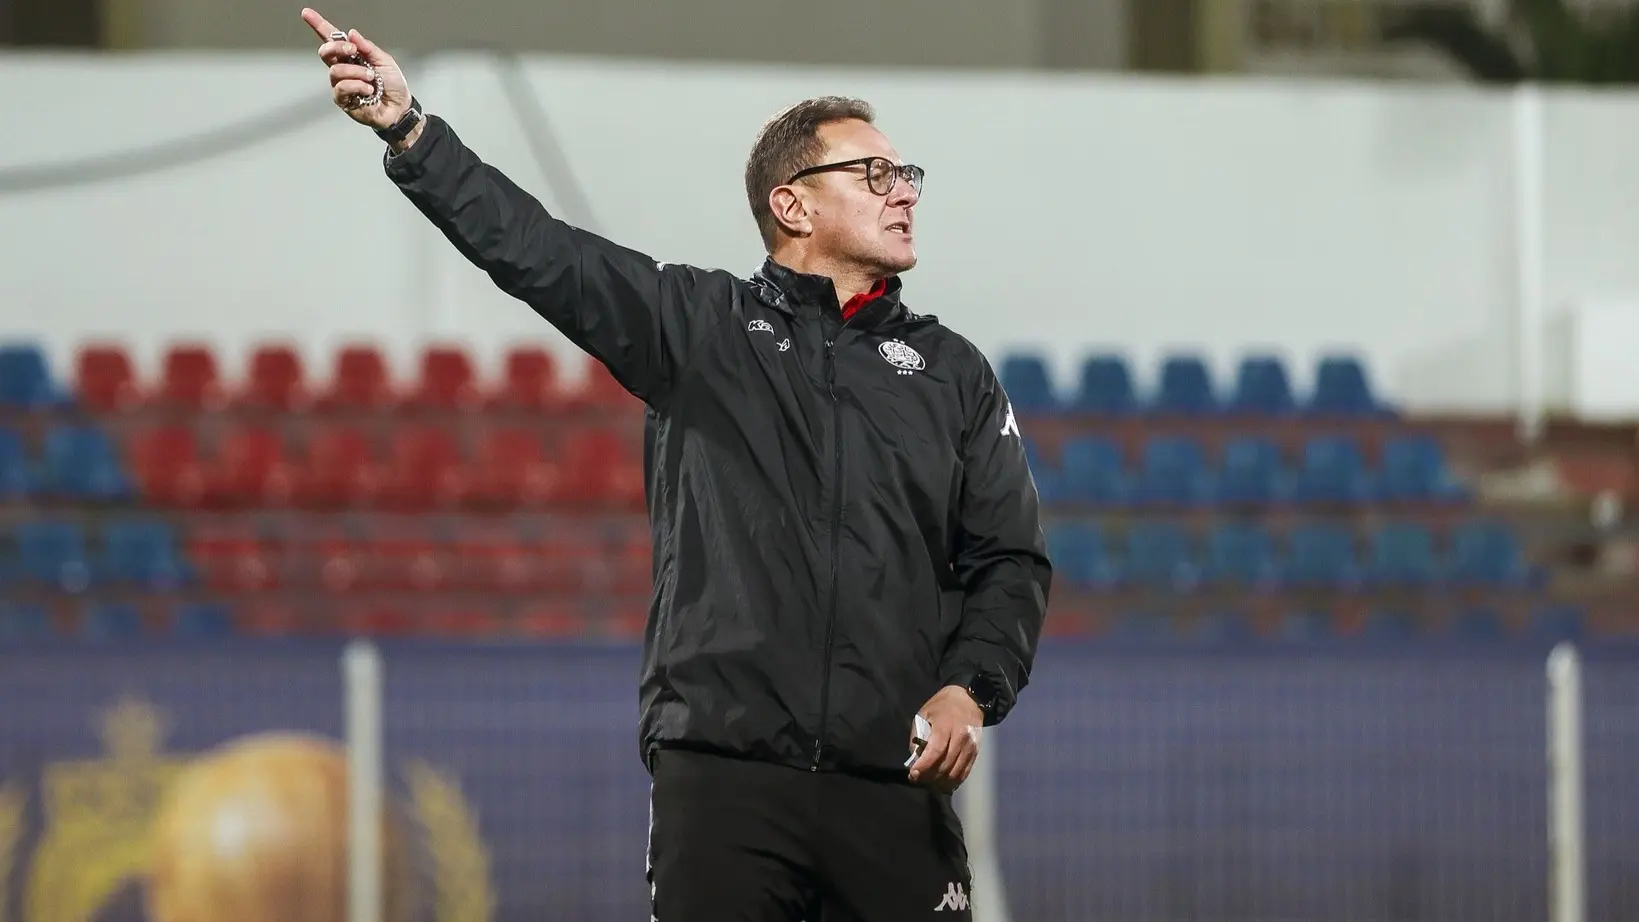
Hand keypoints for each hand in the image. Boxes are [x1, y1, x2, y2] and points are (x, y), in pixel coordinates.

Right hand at [300, 8, 411, 130]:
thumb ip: (368, 47)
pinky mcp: (343, 100)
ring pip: (335, 71)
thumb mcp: (384, 60)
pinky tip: (368, 90)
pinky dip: (357, 86)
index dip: (318, 25)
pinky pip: (341, 88)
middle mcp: (344, 68)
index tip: (307, 13)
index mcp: (352, 56)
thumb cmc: (392, 85)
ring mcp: (341, 84)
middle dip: (337, 47)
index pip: (332, 39)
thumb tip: (351, 34)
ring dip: (356, 72)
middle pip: (326, 52)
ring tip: (371, 78)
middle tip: (353, 50)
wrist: (399, 107)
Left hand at [907, 685, 983, 791]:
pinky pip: (964, 772)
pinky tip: (943, 782)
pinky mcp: (975, 752)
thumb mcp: (924, 714)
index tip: (913, 774)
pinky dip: (953, 781)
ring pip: (955, 772)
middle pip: (945, 765)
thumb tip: (915, 758)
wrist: (969, 699)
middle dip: (929, 776)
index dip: (924, 766)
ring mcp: (970, 746)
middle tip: (917, 778)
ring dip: (940, 782)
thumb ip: (918, 736)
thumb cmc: (942, 706)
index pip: (936, 751)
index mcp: (946, 725)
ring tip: (929, 781)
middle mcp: (961, 737)